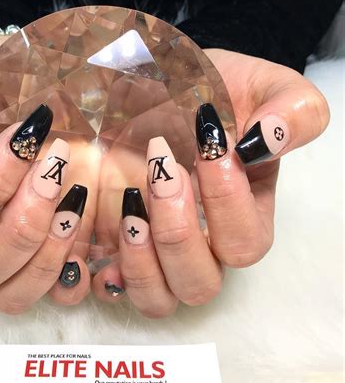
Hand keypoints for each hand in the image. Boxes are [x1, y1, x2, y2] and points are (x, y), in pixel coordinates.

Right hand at [0, 36, 94, 312]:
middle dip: (21, 222)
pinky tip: (93, 238)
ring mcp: (22, 246)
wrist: (93, 89)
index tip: (28, 138)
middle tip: (59, 167)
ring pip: (9, 295)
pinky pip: (54, 298)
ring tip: (77, 200)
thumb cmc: (33, 74)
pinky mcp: (62, 255)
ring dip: (46, 255)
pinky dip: (74, 279)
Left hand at [91, 49, 329, 317]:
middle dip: (178, 232)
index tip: (207, 144)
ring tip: (129, 203)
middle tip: (161, 169)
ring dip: (141, 260)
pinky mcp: (112, 243)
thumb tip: (267, 142)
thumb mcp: (259, 84)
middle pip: (199, 284)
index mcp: (242, 214)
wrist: (149, 82)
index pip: (244, 244)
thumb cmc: (207, 87)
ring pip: (156, 299)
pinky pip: (108, 289)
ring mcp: (153, 248)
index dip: (226, 203)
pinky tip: (92, 240)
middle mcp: (199, 242)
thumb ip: (290, 111)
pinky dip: (98, 277)